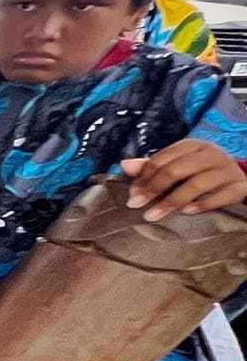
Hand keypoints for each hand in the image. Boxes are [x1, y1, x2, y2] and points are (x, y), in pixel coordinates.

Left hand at [120, 140, 246, 221]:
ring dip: (172, 201)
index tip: (132, 194)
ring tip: (154, 215)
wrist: (240, 180)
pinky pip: (222, 195)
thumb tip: (124, 165)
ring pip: (197, 184)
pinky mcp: (240, 186)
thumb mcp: (179, 166)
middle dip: (154, 189)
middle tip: (136, 205)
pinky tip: (187, 213)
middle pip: (177, 170)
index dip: (145, 176)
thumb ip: (153, 167)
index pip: (163, 158)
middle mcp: (211, 154)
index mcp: (192, 146)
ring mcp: (227, 169)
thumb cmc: (202, 173)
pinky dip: (203, 204)